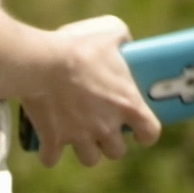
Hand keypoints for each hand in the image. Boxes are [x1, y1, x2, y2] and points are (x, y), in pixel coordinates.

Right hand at [19, 15, 161, 167]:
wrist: (42, 62)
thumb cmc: (78, 47)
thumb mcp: (109, 33)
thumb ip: (123, 39)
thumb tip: (126, 43)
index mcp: (127, 104)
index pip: (150, 133)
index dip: (146, 133)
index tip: (138, 129)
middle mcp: (107, 126)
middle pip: (117, 152)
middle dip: (110, 142)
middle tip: (101, 126)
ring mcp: (80, 136)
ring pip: (89, 159)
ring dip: (85, 149)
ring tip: (77, 134)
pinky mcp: (53, 140)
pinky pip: (52, 158)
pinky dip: (50, 153)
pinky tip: (49, 142)